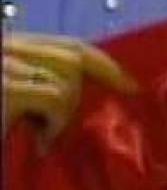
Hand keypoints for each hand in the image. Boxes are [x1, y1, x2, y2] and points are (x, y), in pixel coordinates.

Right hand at [2, 33, 138, 153]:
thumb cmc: (7, 138)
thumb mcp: (18, 105)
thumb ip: (42, 86)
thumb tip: (88, 86)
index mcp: (8, 47)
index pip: (67, 46)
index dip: (103, 63)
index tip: (131, 85)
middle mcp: (4, 48)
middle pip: (72, 57)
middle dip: (84, 93)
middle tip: (66, 126)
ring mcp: (2, 64)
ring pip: (68, 78)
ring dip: (65, 114)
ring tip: (43, 136)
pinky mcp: (3, 88)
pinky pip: (56, 98)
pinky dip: (56, 125)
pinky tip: (39, 143)